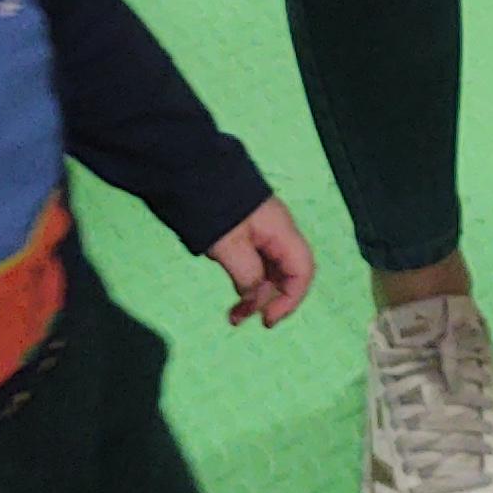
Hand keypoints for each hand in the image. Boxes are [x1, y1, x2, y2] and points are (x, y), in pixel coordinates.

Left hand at [212, 195, 315, 328]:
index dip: (290, 299)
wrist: (190, 173)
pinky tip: (234, 296)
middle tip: (241, 319)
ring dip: (256, 296)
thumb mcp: (229, 246)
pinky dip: (247, 284)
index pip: (302, 271)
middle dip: (269, 301)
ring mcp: (262, 234)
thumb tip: (254, 300)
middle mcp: (278, 234)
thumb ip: (247, 276)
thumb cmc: (213, 205)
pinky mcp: (247, 236)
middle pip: (287, 275)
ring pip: (270, 273)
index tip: (266, 319)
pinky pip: (256, 265)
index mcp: (281, 232)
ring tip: (233, 316)